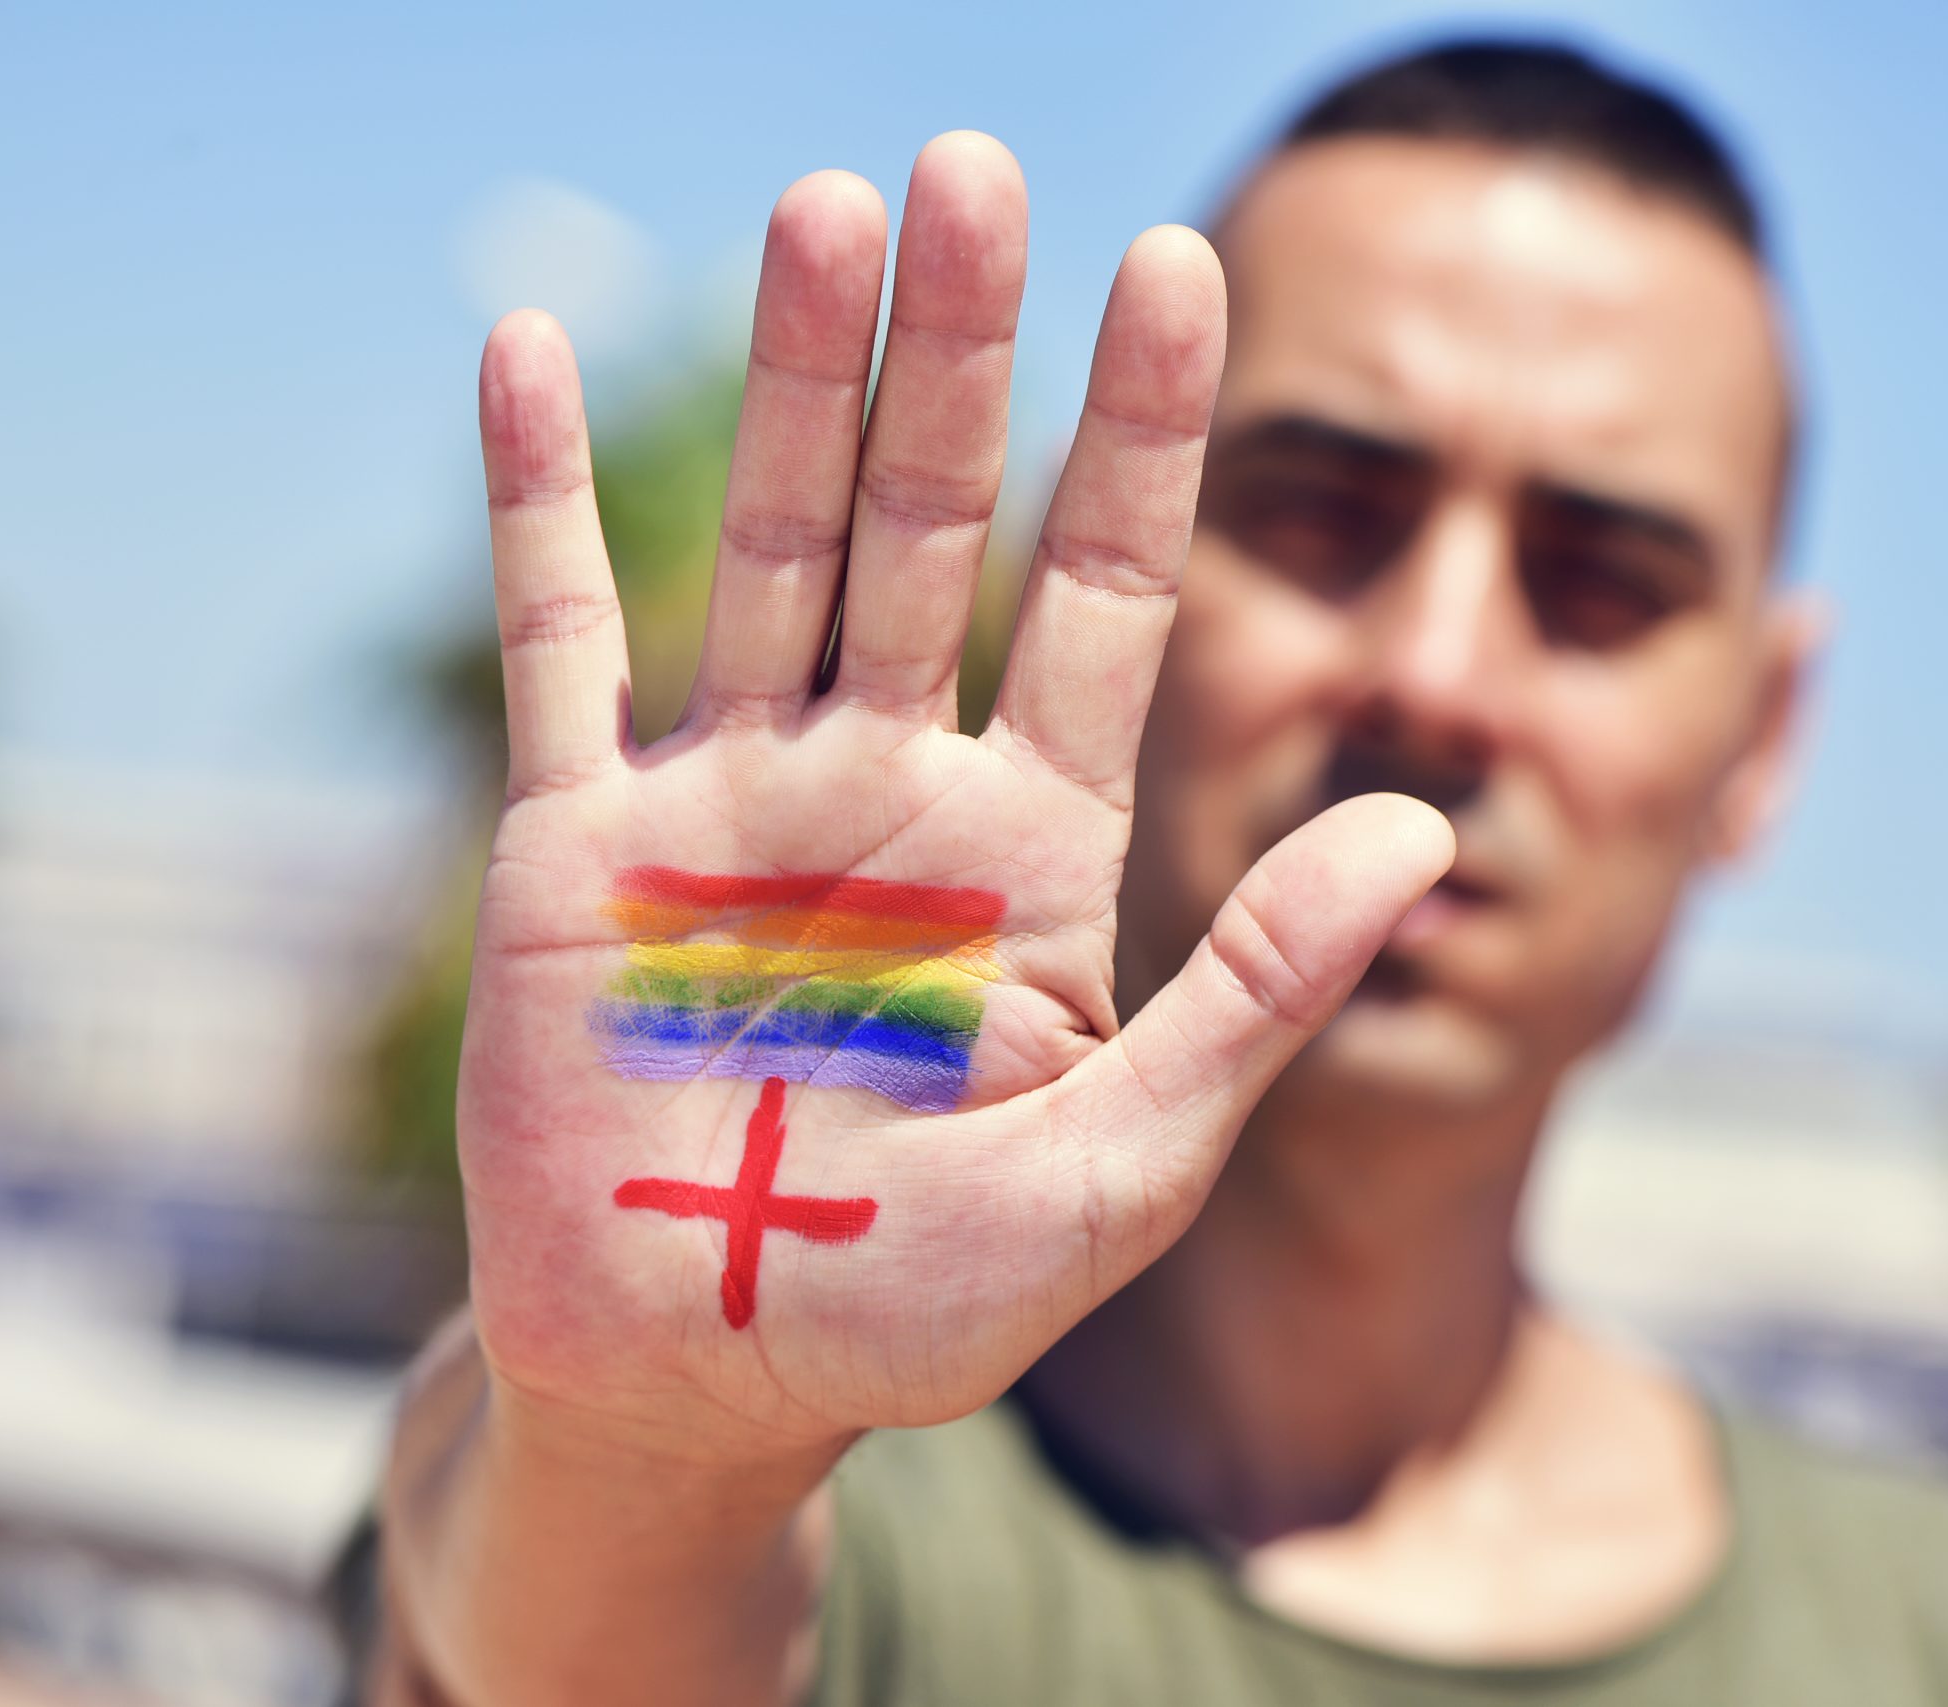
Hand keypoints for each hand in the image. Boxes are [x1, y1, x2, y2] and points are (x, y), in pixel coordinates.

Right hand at [458, 133, 1449, 1459]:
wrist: (701, 1385)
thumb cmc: (924, 1307)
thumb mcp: (1121, 1171)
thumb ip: (1256, 995)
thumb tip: (1418, 822)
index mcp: (1037, 852)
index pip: (1112, 598)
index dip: (1146, 437)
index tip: (1184, 262)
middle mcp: (891, 789)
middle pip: (937, 527)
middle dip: (962, 355)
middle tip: (981, 166)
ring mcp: (729, 801)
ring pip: (774, 547)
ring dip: (798, 382)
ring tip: (835, 205)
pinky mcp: (577, 845)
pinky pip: (557, 644)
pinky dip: (536, 503)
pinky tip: (530, 352)